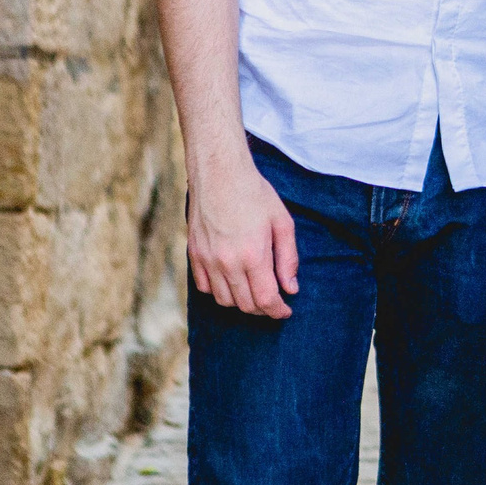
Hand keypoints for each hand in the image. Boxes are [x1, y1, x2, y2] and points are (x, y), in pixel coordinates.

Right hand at [187, 150, 299, 318]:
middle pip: (246, 304)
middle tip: (274, 303)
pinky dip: (220, 292)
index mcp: (253, 255)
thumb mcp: (282, 221)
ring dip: (242, 303)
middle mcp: (228, 263)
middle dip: (263, 309)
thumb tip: (291, 288)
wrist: (219, 173)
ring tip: (254, 293)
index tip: (285, 311)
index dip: (278, 311)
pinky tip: (232, 282)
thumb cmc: (254, 194)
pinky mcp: (194, 254)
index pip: (266, 299)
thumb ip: (288, 258)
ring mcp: (208, 260)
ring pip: (224, 300)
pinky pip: (205, 287)